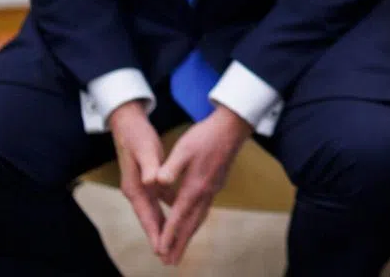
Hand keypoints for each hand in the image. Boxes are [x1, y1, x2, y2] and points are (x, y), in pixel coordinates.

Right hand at [108, 100, 166, 254]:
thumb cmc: (137, 136)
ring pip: (156, 212)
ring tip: (175, 244)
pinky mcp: (148, 180)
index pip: (147, 215)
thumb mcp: (145, 149)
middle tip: (169, 257)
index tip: (161, 250)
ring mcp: (142, 186)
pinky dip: (170, 210)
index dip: (155, 233)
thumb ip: (149, 167)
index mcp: (135, 187)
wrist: (128, 123)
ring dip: (165, 227)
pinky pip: (161, 200)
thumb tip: (152, 182)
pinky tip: (179, 216)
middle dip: (160, 237)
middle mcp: (137, 190)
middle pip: (150, 219)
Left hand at [154, 105, 252, 264]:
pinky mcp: (217, 184)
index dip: (169, 234)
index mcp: (195, 186)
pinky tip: (193, 221)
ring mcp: (213, 189)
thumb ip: (170, 168)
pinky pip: (205, 210)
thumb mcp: (183, 148)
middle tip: (171, 263)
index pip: (179, 216)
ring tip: (181, 249)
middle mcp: (206, 192)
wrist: (232, 126)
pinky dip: (196, 221)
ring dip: (189, 235)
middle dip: (180, 244)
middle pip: (191, 224)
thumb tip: (157, 183)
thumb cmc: (205, 136)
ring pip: (200, 218)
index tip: (160, 251)